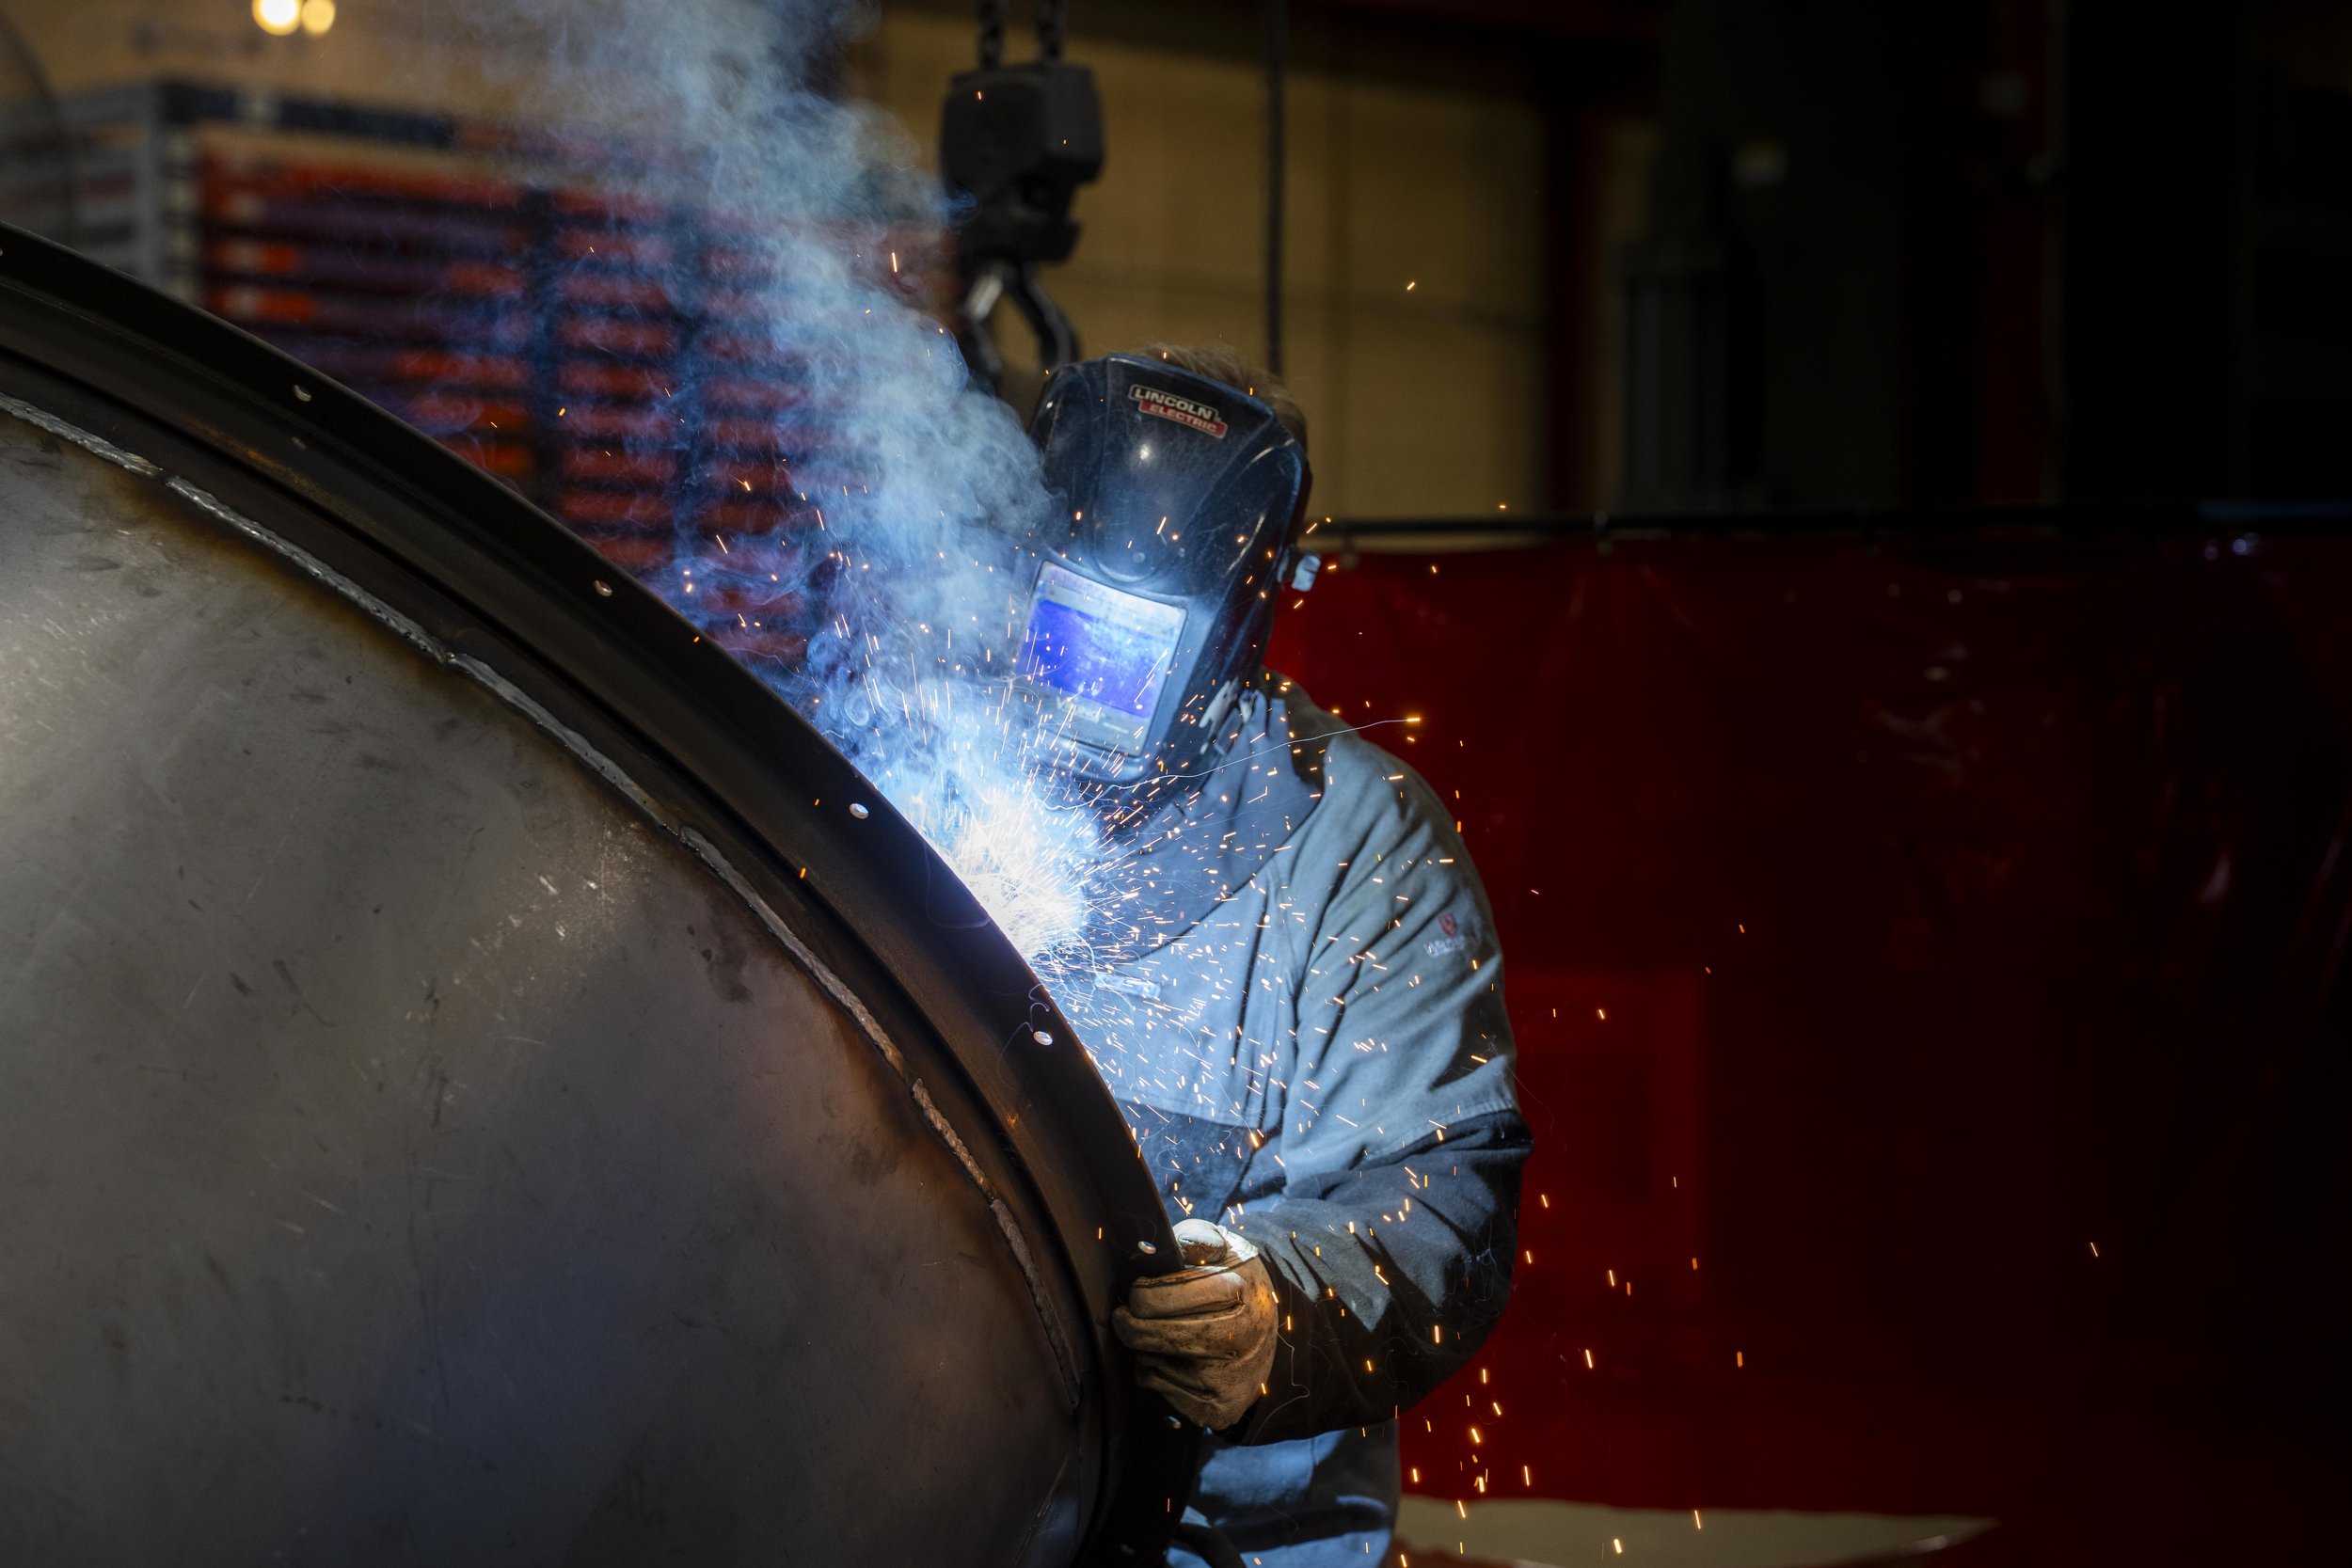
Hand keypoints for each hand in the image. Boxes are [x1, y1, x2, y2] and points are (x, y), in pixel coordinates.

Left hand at [1113, 1218, 1278, 1430]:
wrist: (1272, 1332)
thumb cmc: (1237, 1283)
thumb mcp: (1223, 1247)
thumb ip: (1193, 1238)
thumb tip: (1161, 1247)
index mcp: (1236, 1289)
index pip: (1156, 1298)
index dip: (1137, 1294)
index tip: (1137, 1291)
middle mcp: (1238, 1336)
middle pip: (1149, 1335)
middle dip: (1129, 1325)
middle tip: (1125, 1316)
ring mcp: (1229, 1377)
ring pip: (1151, 1364)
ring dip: (1146, 1350)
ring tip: (1166, 1335)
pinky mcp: (1219, 1409)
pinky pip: (1161, 1390)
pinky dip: (1158, 1375)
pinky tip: (1178, 1361)